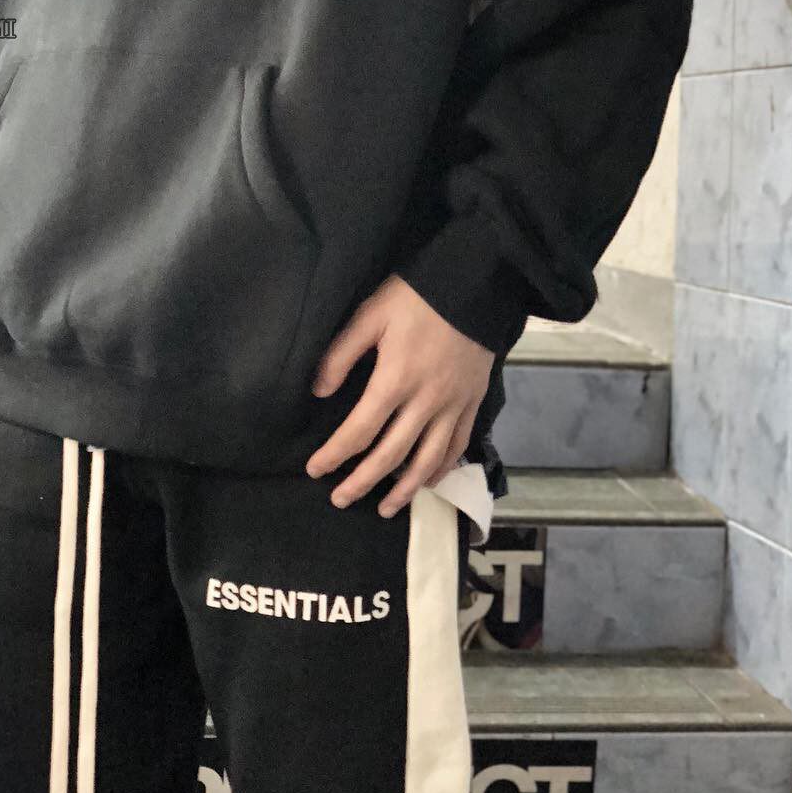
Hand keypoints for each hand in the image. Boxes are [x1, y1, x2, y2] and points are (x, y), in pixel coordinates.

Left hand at [305, 274, 492, 516]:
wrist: (476, 283)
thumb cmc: (417, 296)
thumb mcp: (371, 314)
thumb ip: (342, 354)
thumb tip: (320, 392)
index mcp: (395, 379)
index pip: (360, 430)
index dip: (335, 454)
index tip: (315, 469)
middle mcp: (426, 401)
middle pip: (391, 455)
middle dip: (362, 482)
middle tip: (340, 500)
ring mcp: (454, 405)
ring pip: (427, 460)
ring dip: (404, 489)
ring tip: (385, 508)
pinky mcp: (473, 402)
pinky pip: (458, 446)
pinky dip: (442, 469)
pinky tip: (427, 482)